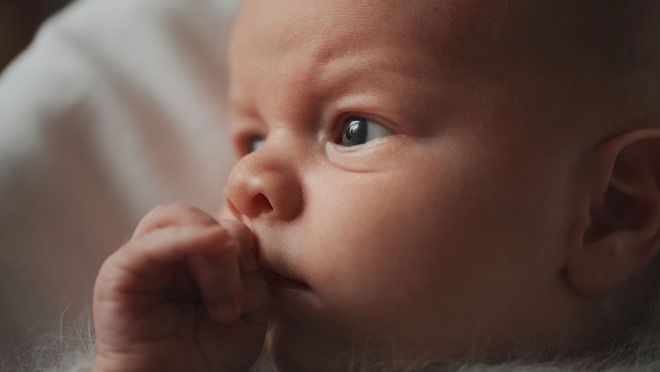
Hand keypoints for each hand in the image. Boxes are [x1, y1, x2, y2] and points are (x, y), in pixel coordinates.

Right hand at [92, 204, 267, 371]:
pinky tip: (211, 242)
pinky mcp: (121, 269)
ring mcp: (145, 255)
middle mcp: (172, 248)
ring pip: (179, 219)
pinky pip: (152, 243)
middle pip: (204, 217)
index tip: (256, 285)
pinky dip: (184, 238)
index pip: (224, 222)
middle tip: (237, 305)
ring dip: (212, 258)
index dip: (247, 244)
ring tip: (222, 307)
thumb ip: (253, 274)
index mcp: (201, 253)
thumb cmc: (207, 352)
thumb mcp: (249, 311)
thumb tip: (243, 245)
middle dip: (232, 253)